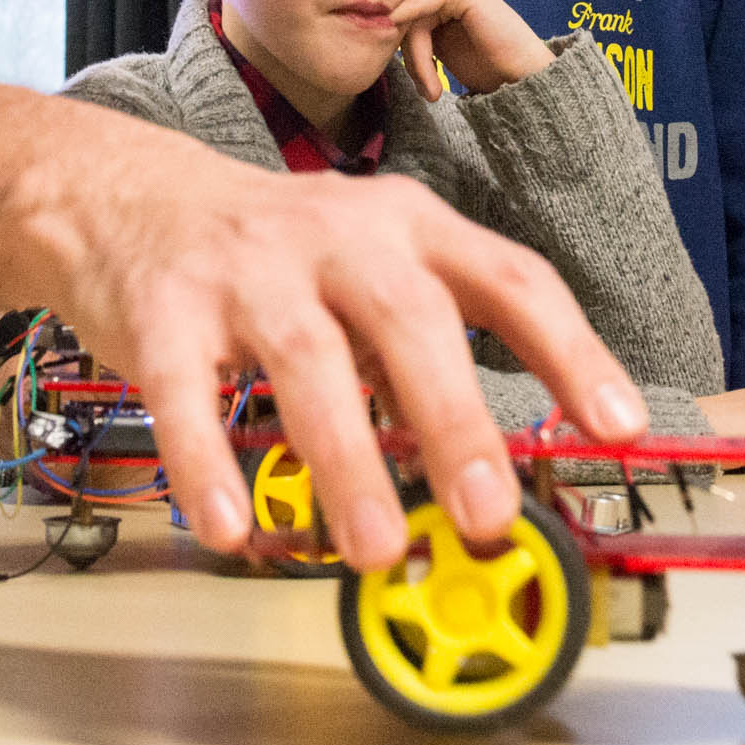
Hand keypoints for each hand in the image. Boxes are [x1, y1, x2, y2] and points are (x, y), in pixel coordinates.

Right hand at [33, 153, 645, 571]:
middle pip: (410, 319)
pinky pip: (188, 393)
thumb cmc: (274, 253)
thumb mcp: (368, 266)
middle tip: (487, 514)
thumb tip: (495, 477)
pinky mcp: (163, 309)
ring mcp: (246, 269)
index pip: (509, 278)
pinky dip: (208, 463)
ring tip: (374, 548)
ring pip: (309, 362)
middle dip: (455, 419)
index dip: (571, 350)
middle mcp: (337, 235)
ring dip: (348, 461)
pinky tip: (229, 527)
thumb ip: (429, 355)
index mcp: (408, 226)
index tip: (619, 427)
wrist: (125, 196)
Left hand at [393, 0, 554, 98]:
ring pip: (413, 17)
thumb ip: (414, 34)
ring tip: (433, 90)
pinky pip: (424, 7)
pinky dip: (417, 36)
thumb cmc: (486, 64)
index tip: (418, 83)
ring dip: (418, 59)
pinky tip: (419, 62)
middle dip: (412, 57)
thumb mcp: (439, 47)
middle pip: (406, 14)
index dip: (405, 49)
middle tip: (428, 91)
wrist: (522, 76)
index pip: (406, 14)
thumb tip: (376, 28)